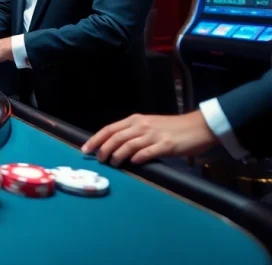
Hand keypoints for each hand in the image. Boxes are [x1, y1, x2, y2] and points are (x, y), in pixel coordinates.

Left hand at [81, 111, 218, 165]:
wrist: (198, 126)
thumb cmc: (173, 128)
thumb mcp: (149, 125)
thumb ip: (133, 133)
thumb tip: (114, 146)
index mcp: (136, 119)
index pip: (110, 129)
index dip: (96, 139)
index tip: (85, 149)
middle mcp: (142, 125)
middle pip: (115, 137)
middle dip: (103, 150)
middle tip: (99, 160)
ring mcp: (154, 135)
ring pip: (128, 145)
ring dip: (117, 156)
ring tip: (112, 164)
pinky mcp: (166, 145)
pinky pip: (147, 152)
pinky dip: (137, 158)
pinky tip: (132, 163)